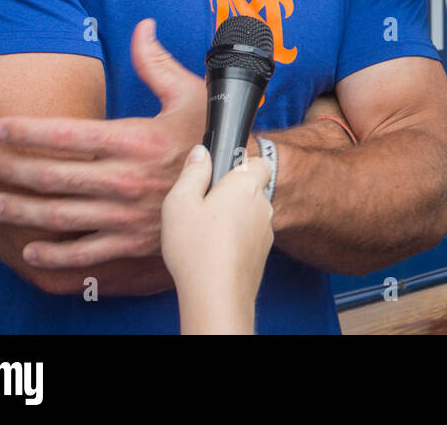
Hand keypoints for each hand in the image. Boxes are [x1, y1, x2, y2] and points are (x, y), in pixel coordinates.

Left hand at [0, 18, 206, 268]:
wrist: (246, 184)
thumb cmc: (216, 134)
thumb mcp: (191, 93)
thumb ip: (156, 63)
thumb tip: (143, 27)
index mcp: (137, 140)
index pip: (68, 134)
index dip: (28, 130)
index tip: (0, 127)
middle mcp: (128, 179)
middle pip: (55, 177)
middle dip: (13, 170)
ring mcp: (130, 214)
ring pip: (62, 216)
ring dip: (23, 211)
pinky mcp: (136, 241)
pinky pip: (87, 253)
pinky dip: (55, 254)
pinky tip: (32, 249)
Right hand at [162, 144, 273, 334]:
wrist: (217, 294)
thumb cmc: (196, 247)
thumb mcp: (179, 202)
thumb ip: (192, 173)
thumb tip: (201, 153)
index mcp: (246, 186)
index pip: (258, 162)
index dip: (240, 165)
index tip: (217, 177)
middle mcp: (263, 205)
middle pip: (252, 190)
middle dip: (232, 194)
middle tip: (203, 208)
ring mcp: (266, 231)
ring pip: (250, 215)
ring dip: (234, 218)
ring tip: (205, 234)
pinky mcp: (263, 254)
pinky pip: (250, 237)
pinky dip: (236, 240)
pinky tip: (215, 252)